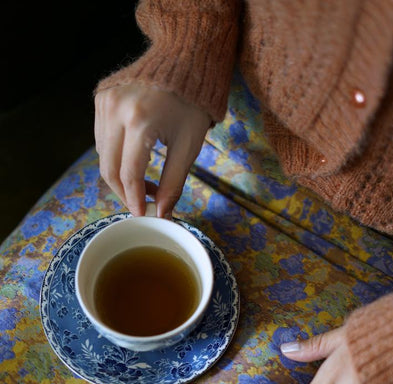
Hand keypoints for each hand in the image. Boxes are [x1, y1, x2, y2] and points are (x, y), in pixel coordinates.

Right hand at [94, 84, 211, 216]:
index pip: (129, 174)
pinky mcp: (100, 99)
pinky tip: (134, 162)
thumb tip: (162, 213)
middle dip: (124, 193)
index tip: (143, 214)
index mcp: (140, 121)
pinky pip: (101, 139)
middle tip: (142, 204)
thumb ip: (173, 182)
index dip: (135, 199)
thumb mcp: (188, 146)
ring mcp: (104, 102)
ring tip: (144, 183)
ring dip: (119, 177)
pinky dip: (114, 157)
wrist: (183, 59)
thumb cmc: (191, 103)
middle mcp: (115, 110)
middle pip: (109, 169)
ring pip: (102, 156)